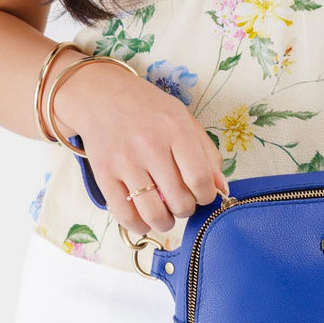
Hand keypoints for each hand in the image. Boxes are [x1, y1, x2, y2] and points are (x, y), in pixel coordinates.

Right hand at [52, 60, 228, 235]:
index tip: (203, 195)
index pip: (200, 178)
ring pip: (154, 213)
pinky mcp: (103, 175)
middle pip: (179, 200)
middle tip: (183, 201)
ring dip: (166, 222)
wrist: (102, 96)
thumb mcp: (184, 118)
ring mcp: (125, 162)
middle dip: (187, 209)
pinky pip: (124, 215)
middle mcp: (150, 145)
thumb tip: (221, 188)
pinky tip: (145, 219)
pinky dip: (139, 225)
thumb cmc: (149, 108)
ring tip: (167, 215)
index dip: (206, 196)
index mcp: (175, 128)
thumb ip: (207, 152)